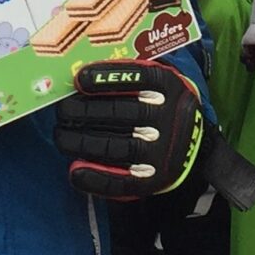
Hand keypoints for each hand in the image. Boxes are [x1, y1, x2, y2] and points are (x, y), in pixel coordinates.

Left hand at [54, 60, 207, 199]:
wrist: (194, 144)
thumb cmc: (161, 105)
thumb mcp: (158, 83)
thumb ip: (131, 74)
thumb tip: (82, 74)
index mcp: (170, 87)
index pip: (140, 77)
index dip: (107, 78)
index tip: (78, 79)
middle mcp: (169, 118)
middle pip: (123, 113)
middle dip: (85, 111)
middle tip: (62, 111)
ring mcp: (163, 151)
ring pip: (118, 147)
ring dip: (83, 143)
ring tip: (61, 136)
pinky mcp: (154, 178)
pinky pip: (123, 181)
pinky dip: (97, 177)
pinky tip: (75, 170)